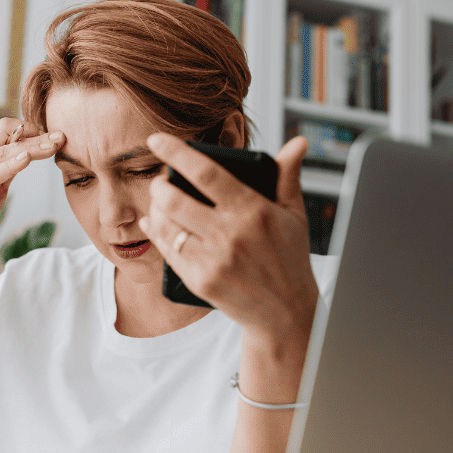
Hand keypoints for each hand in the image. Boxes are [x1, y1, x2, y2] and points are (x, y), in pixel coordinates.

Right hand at [0, 119, 63, 259]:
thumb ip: (11, 167)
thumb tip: (30, 153)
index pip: (7, 129)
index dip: (31, 129)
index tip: (52, 137)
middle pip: (9, 137)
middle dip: (38, 135)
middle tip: (61, 136)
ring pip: (5, 153)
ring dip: (32, 148)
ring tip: (52, 146)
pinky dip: (11, 164)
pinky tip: (27, 159)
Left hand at [139, 134, 318, 341]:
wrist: (285, 314)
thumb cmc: (290, 259)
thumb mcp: (294, 215)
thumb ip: (288, 177)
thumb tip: (297, 142)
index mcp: (253, 211)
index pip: (206, 173)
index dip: (176, 153)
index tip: (156, 139)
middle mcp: (231, 234)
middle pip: (175, 199)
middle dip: (159, 185)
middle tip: (160, 181)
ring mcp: (214, 260)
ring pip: (167, 225)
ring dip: (155, 209)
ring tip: (159, 202)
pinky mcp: (201, 281)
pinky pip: (168, 252)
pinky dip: (158, 234)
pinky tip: (155, 224)